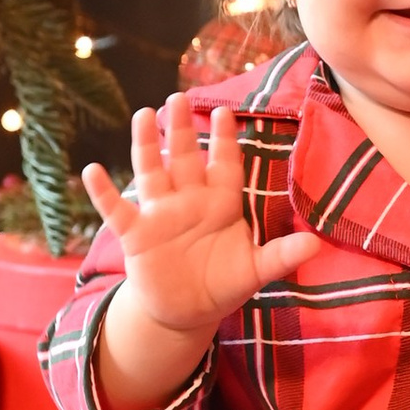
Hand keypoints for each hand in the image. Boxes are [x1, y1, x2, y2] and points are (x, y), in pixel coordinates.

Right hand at [83, 92, 315, 344]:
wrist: (186, 313)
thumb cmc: (222, 284)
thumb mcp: (255, 271)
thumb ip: (282, 255)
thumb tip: (318, 243)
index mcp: (219, 204)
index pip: (222, 164)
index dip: (223, 140)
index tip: (225, 112)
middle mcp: (188, 202)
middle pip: (184, 158)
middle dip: (180, 129)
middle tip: (178, 97)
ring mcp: (159, 215)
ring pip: (151, 172)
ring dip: (146, 145)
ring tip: (143, 114)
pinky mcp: (136, 235)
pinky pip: (116, 209)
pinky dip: (103, 192)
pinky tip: (92, 170)